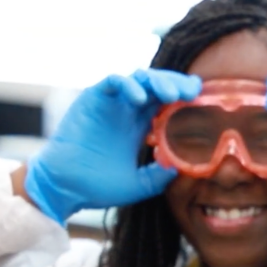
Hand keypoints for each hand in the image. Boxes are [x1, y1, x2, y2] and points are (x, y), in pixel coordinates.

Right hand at [25, 70, 201, 223]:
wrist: (64, 188)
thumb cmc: (97, 187)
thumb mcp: (138, 185)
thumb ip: (158, 176)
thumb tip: (180, 168)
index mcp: (140, 125)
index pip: (167, 101)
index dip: (184, 96)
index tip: (202, 99)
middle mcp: (127, 110)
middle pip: (158, 85)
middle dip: (176, 84)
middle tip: (190, 93)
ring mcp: (110, 103)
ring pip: (139, 78)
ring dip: (158, 81)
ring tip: (171, 95)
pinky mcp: (92, 99)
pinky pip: (113, 82)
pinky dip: (129, 85)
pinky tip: (141, 99)